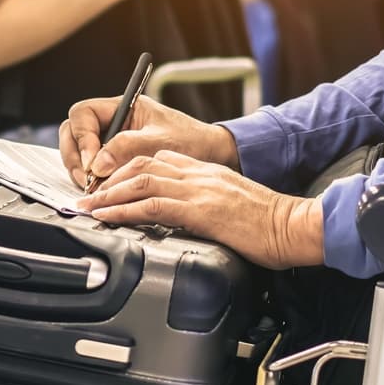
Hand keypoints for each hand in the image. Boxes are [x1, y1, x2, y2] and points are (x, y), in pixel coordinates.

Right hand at [59, 95, 238, 187]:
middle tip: (86, 180)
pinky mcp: (114, 159)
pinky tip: (101, 191)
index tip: (92, 163)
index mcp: (122, 106)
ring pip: (78, 150)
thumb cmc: (190, 140)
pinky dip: (91, 179)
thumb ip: (127, 148)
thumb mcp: (159, 142)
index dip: (82, 138)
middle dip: (74, 157)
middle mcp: (112, 121)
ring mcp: (110, 140)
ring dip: (79, 170)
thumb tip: (98, 164)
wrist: (208, 153)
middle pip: (73, 132)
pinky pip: (91, 166)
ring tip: (93, 189)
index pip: (83, 114)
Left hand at [77, 151, 324, 268]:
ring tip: (88, 207)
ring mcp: (198, 190)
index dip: (126, 169)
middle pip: (141, 164)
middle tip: (88, 195)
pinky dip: (124, 210)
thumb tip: (185, 217)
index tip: (108, 183)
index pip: (156, 159)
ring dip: (108, 195)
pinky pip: (153, 205)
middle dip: (109, 179)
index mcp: (205, 171)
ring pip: (140, 182)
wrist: (295, 225)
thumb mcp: (233, 204)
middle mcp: (198, 174)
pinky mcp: (200, 210)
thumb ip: (206, 202)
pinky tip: (108, 217)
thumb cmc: (270, 222)